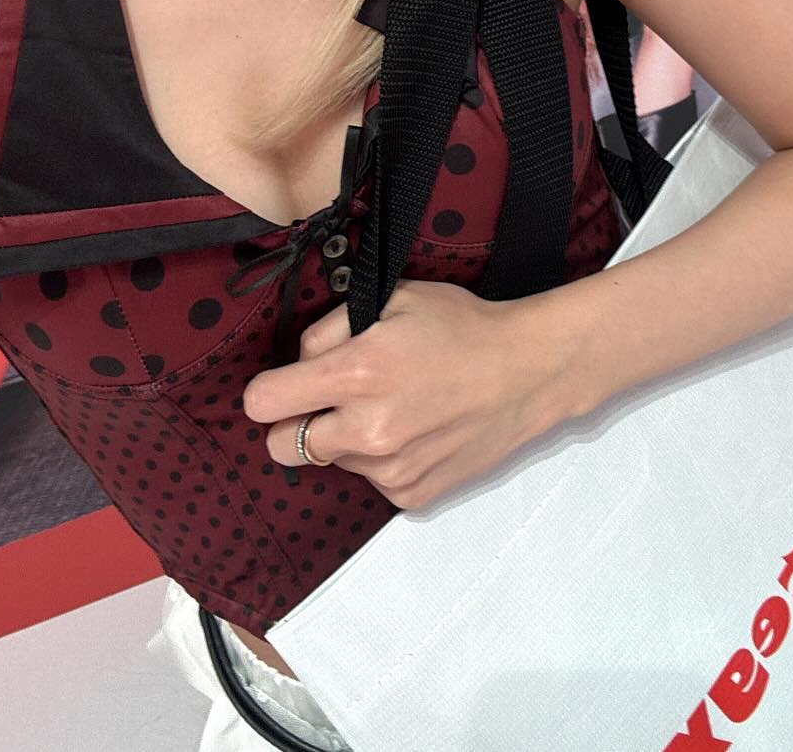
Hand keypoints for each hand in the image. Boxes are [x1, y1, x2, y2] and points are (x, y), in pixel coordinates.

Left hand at [241, 280, 567, 510]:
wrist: (527, 372)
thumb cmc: (462, 327)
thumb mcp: (393, 297)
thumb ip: (332, 326)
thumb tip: (299, 361)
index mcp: (358, 373)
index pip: (264, 403)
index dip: (267, 391)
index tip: (280, 386)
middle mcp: (368, 429)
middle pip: (282, 446)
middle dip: (295, 422)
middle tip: (328, 400)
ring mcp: (390, 468)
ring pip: (331, 461)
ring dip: (344, 438)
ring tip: (391, 406)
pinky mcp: (412, 494)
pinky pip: (370, 478)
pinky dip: (380, 458)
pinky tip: (413, 429)